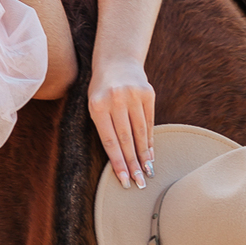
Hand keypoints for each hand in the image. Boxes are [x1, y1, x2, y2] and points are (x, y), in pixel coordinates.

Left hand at [88, 59, 155, 188]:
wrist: (117, 60)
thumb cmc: (102, 90)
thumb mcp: (94, 105)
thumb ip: (104, 129)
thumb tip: (119, 159)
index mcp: (97, 105)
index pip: (109, 141)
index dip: (118, 163)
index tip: (124, 180)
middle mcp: (116, 99)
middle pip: (126, 139)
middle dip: (133, 164)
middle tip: (139, 183)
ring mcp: (133, 95)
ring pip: (140, 132)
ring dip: (144, 155)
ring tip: (148, 172)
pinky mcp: (148, 93)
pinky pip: (149, 122)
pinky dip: (149, 140)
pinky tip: (150, 154)